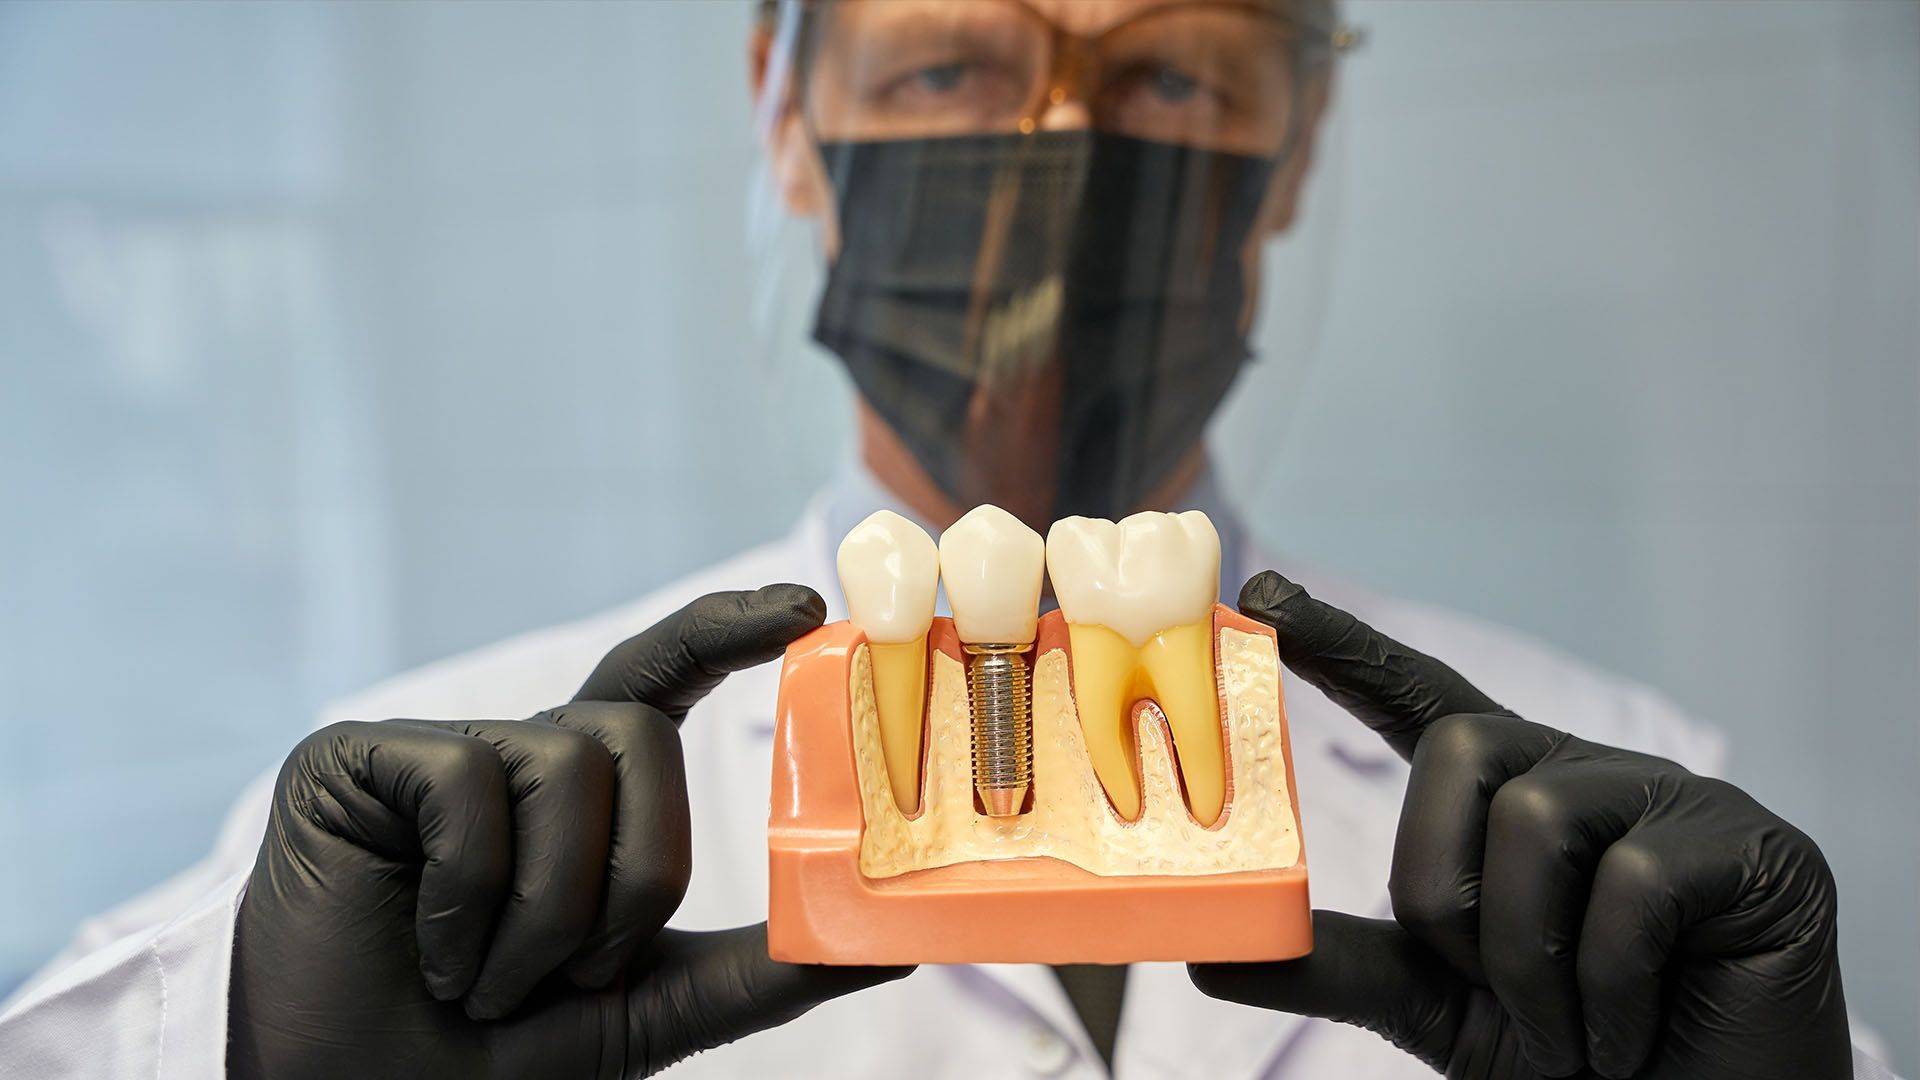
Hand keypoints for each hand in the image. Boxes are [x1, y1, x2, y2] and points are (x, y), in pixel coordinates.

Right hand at [229, 585, 908, 1079]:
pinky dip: (467, 897)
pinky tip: (430, 952)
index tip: (804, 608)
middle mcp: (514, 753)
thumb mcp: (653, 1003)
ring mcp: (434, 750)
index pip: (659, 676)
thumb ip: (765, 965)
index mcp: (580, 793)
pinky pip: (467, 785)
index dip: (724, 628)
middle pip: (635, 735)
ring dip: (546, 913)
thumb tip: (898, 942)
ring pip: (566, 762)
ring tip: (488, 984)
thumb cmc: (498, 1053)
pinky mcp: (355, 758)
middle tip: (569, 978)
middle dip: (632, 880)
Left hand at [1190, 572, 1850, 1078]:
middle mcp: (1586, 774)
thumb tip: (1205, 954)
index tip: (1262, 590)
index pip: (1420, 696)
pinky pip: (1637, 882)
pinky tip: (1629, 1033)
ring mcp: (1674, 800)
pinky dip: (1607, 984)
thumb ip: (1335, 964)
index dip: (1343, 644)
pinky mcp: (1752, 847)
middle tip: (1487, 987)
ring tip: (1565, 1031)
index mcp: (1510, 796)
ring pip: (1538, 815)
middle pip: (1460, 748)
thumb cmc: (1569, 1055)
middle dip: (1444, 886)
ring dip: (1525, 956)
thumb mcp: (1435, 1004)